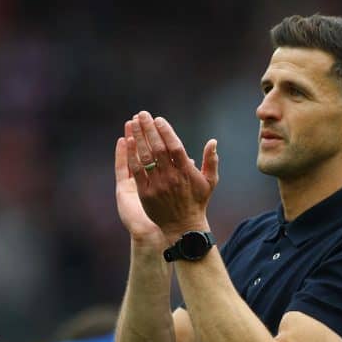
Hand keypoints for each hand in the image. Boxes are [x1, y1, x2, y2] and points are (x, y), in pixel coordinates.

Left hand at [124, 111, 218, 243]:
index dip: (166, 131)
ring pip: (146, 157)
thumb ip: (211, 161)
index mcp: (186, 172)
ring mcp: (157, 185)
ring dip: (138, 137)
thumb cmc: (197, 202)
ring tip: (133, 122)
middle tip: (142, 114)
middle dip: (149, 129)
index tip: (158, 119)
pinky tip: (128, 141)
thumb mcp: (209, 182)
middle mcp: (171, 177)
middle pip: (158, 148)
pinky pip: (137, 171)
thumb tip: (212, 142)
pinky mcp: (146, 193)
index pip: (175, 146)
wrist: (183, 227)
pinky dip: (132, 156)